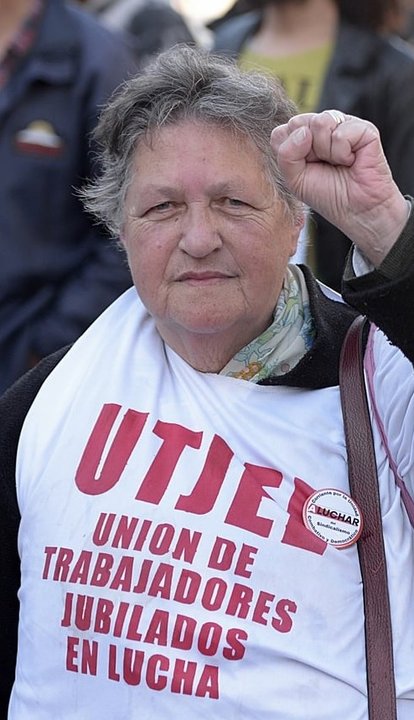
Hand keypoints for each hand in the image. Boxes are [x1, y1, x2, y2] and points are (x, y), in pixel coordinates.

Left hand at [271, 110, 408, 265]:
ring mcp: (344, 124)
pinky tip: (352, 161)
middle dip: (306, 152)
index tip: (306, 169)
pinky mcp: (364, 128)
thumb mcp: (295, 179)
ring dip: (326, 152)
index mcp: (305, 135)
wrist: (357, 210)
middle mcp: (324, 125)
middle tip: (323, 166)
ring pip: (320, 123)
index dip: (290, 153)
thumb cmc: (327, 195)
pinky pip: (340, 133)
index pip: (282, 131)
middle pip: (298, 123)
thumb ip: (286, 154)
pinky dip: (343, 154)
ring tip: (338, 163)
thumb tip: (304, 132)